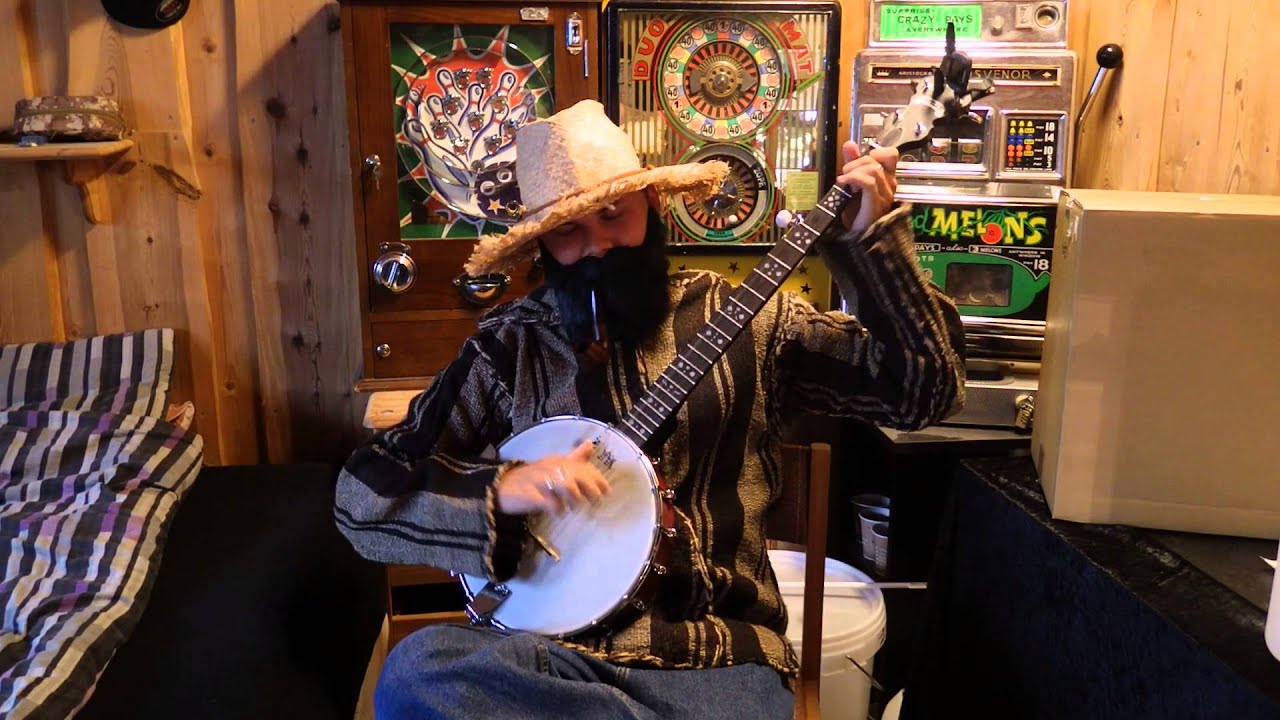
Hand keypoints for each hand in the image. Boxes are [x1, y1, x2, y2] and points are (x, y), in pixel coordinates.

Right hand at [495, 440, 609, 514]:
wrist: (500, 486)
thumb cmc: (531, 478)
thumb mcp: (552, 464)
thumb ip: (573, 457)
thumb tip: (590, 444)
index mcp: (557, 460)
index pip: (583, 465)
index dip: (597, 478)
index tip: (606, 490)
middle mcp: (550, 468)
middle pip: (577, 475)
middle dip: (591, 489)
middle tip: (596, 500)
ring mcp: (540, 481)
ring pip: (566, 486)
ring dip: (575, 498)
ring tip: (576, 507)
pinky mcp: (530, 495)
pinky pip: (549, 502)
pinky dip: (557, 508)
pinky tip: (558, 512)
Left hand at [837, 141, 899, 236]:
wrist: (857, 240)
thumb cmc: (856, 215)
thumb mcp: (852, 184)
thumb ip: (853, 163)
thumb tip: (850, 144)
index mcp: (886, 180)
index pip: (890, 154)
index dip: (874, 152)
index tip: (858, 162)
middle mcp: (889, 186)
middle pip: (876, 159)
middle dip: (855, 162)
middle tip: (845, 175)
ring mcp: (885, 195)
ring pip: (872, 169)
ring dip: (852, 171)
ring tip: (843, 182)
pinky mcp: (876, 204)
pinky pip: (868, 182)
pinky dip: (852, 178)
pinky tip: (843, 184)